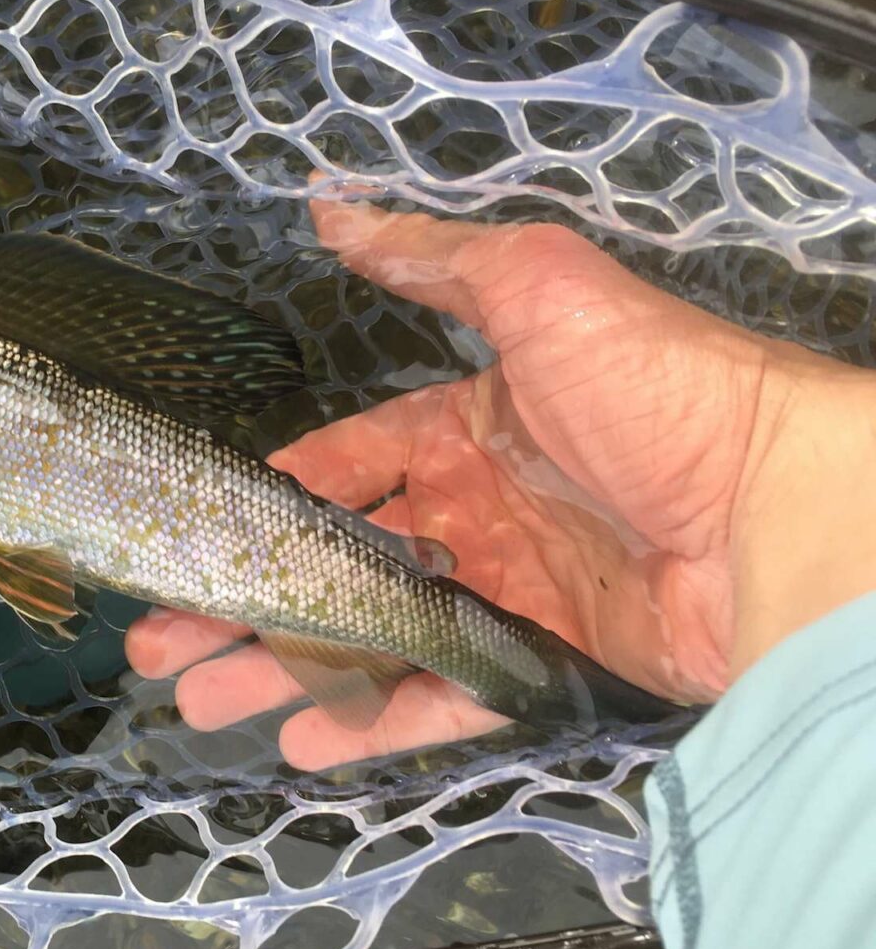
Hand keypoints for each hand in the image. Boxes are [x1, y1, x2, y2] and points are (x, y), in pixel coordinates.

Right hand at [126, 196, 875, 769]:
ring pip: (371, 638)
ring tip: (199, 697)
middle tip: (165, 637)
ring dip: (284, 668)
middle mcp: (481, 512)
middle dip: (252, 595)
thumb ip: (431, 259)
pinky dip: (373, 724)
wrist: (783, 511)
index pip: (352, 462)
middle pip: (340, 561)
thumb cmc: (660, 388)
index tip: (207, 525)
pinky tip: (298, 742)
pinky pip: (442, 700)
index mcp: (472, 427)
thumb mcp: (538, 289)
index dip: (279, 494)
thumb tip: (329, 206)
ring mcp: (510, 596)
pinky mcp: (545, 666)